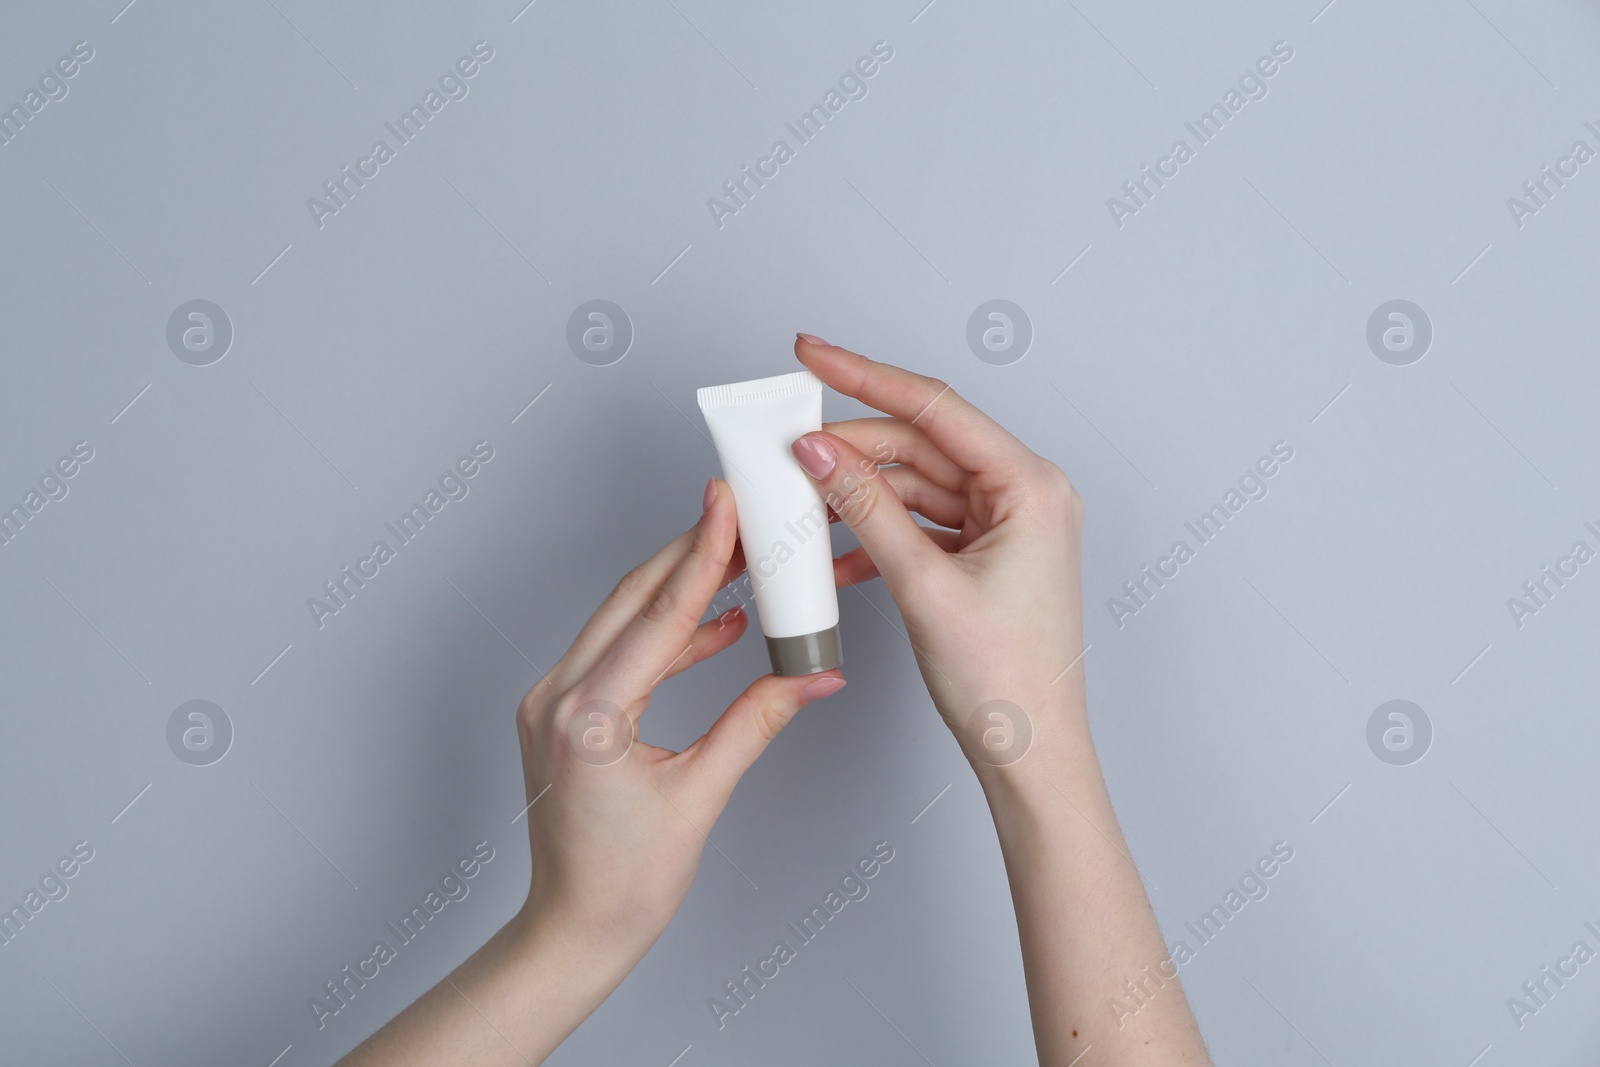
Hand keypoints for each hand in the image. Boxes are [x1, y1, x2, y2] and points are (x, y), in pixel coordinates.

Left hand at [513, 478, 844, 956]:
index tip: (725, 505)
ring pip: (623, 619)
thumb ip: (757, 721)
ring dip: (680, 588)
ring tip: (737, 559)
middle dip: (691, 553)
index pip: (658, 617)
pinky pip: (618, 651)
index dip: (700, 555)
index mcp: (588, 716)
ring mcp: (552, 700)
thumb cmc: (623, 884)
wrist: (573, 927)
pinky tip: (715, 625)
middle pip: (634, 600)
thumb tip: (813, 677)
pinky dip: (665, 633)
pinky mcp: (562, 710)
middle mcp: (558, 696)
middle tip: (739, 513)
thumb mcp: (701, 795)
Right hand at [790, 335, 1084, 783]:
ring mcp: (1005, 525)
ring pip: (915, 484)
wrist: (1030, 753)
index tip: (811, 355)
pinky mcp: (985, 554)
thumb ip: (866, 509)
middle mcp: (1024, 495)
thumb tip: (819, 453)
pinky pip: (919, 523)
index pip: (934, 407)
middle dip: (852, 446)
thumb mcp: (921, 585)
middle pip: (921, 443)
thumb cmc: (1006, 681)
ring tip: (802, 502)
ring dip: (858, 494)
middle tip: (790, 447)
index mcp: (1030, 486)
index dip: (864, 375)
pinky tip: (834, 553)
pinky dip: (876, 532)